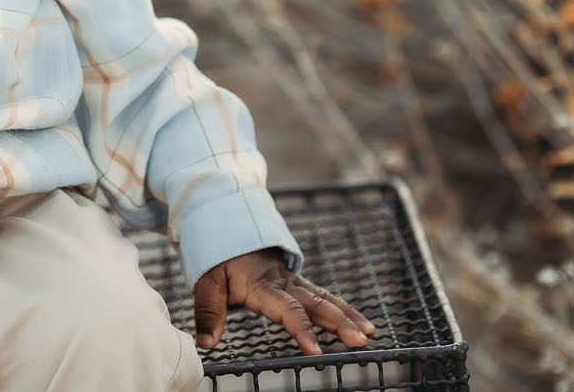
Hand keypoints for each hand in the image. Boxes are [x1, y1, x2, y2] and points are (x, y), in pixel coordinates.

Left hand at [192, 248, 376, 355]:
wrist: (225, 222)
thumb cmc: (216, 255)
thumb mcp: (206, 281)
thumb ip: (208, 313)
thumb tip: (205, 344)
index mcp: (262, 284)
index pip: (286, 309)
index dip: (301, 330)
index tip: (315, 351)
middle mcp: (283, 282)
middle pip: (315, 304)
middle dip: (339, 323)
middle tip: (359, 341)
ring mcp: (293, 280)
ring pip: (325, 298)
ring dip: (348, 315)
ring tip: (369, 334)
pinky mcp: (297, 281)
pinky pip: (323, 295)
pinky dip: (343, 308)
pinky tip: (359, 322)